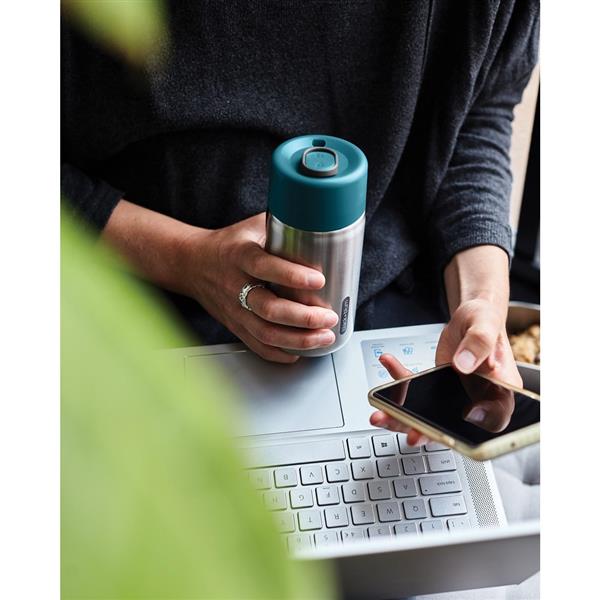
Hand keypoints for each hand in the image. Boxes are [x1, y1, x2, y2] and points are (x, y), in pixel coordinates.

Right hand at [181, 212, 338, 362]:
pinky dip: (280, 353)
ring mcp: (234, 309)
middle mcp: (235, 285)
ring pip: (266, 333)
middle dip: (304, 318)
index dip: (293, 276)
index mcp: (240, 256)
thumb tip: (321, 220)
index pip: (265, 267)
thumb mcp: (253, 227)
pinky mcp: (234, 325)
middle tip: (329, 317)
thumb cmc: (229, 244)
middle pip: (269, 309)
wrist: (192, 264)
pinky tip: (300, 351)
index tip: (319, 279)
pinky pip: (257, 345)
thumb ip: (283, 226)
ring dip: (298, 340)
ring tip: (324, 337)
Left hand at [370, 298, 521, 442]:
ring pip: (428, 416)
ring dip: (403, 416)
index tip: (460, 419)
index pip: (495, 417)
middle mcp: (478, 400)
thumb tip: (465, 365)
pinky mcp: (435, 390)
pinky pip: (414, 389)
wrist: (469, 317)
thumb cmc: (484, 321)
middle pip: (455, 426)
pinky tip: (388, 362)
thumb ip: (479, 344)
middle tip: (412, 434)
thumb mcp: (485, 324)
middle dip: (429, 432)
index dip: (479, 424)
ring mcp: (454, 398)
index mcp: (500, 390)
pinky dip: (398, 378)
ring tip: (382, 413)